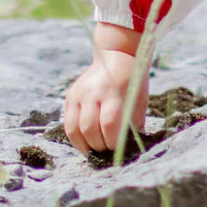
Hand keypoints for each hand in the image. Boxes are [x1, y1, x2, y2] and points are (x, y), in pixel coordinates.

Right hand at [64, 24, 147, 153]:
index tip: (118, 149)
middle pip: (89, 128)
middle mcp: (92, 91)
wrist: (116, 55)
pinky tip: (86, 143)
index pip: (109, 123)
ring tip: (95, 149)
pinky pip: (68, 123)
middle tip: (107, 151)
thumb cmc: (132, 81)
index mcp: (112, 90)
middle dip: (99, 146)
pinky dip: (76, 138)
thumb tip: (130, 148)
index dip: (113, 142)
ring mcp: (78, 93)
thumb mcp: (138, 99)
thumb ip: (133, 123)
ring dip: (84, 146)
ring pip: (74, 129)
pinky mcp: (70, 96)